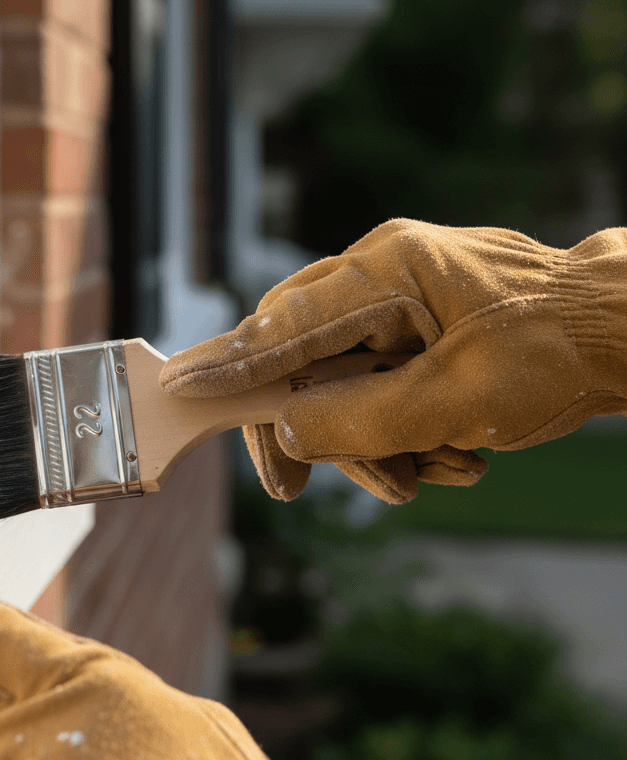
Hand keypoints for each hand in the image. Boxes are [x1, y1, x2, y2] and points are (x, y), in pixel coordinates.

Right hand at [159, 220, 626, 503]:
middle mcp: (383, 276)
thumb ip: (357, 419)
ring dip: (370, 442)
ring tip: (420, 479)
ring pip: (338, 381)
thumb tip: (286, 429)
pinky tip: (448, 459)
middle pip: (298, 356)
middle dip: (305, 429)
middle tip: (289, 488)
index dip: (227, 365)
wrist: (626, 335)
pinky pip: (376, 386)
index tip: (177, 389)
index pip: (281, 324)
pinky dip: (401, 431)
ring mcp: (399, 301)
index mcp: (388, 271)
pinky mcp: (415, 328)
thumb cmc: (558, 352)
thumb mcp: (454, 401)